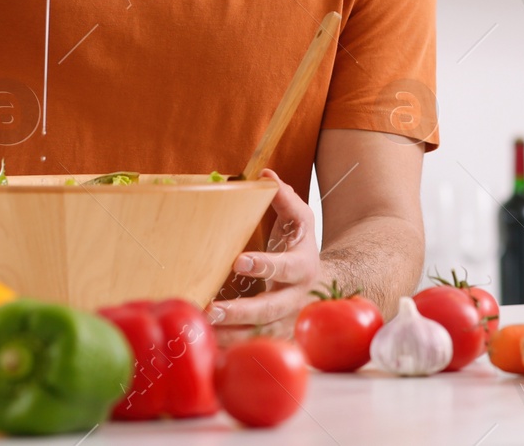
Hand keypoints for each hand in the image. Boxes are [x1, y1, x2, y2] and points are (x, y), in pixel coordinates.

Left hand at [208, 170, 319, 339]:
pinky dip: (230, 347)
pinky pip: (251, 345)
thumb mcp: (299, 220)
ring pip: (259, 334)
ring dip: (230, 335)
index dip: (263, 265)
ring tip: (201, 329)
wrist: (321, 284)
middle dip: (241, 312)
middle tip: (212, 309)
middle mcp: (295, 299)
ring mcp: (285, 322)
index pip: (284, 268)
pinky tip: (205, 345)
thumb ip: (284, 198)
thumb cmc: (299, 247)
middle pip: (269, 311)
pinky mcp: (273, 337)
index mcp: (302, 268)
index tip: (238, 262)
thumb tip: (266, 175)